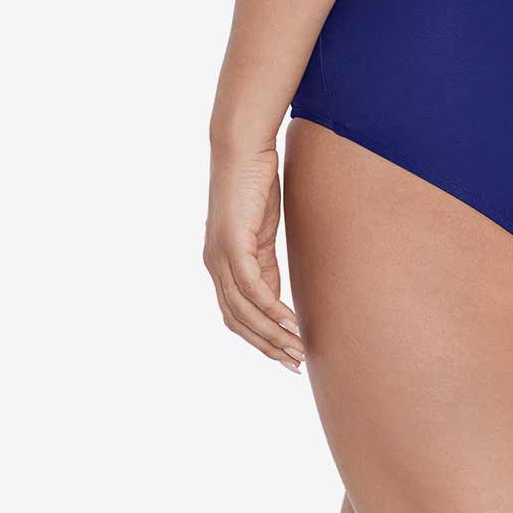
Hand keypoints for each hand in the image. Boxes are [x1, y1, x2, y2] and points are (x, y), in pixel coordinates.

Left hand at [204, 143, 304, 371]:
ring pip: (244, 312)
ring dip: (272, 336)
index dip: (260, 338)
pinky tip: (291, 323)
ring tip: (298, 350)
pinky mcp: (233, 245)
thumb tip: (275, 294)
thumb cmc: (253, 182)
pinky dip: (272, 310)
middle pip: (237, 321)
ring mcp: (220, 257)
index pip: (236, 315)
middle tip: (294, 364)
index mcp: (220, 263)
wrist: (242, 147)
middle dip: (267, 347)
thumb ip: (264, 262)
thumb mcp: (261, 230)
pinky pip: (252, 289)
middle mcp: (214, 265)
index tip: (286, 354)